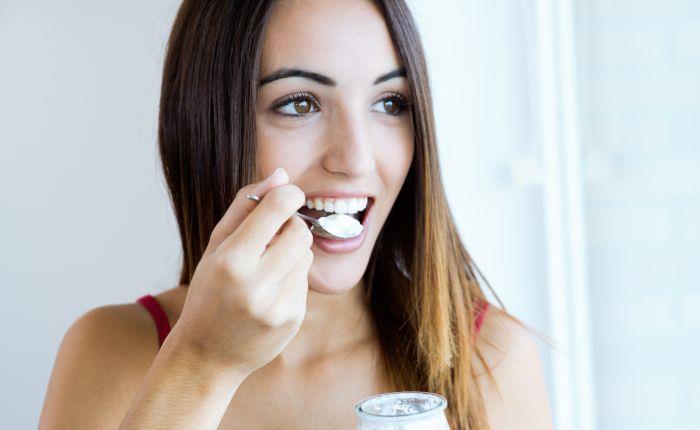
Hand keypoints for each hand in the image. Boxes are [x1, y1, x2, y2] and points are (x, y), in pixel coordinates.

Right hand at [170, 167, 312, 375]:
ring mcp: (278, 305)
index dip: (289, 194)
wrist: (208, 355)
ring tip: (265, 271)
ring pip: (306, 255)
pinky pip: (305, 281)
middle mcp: (256, 284)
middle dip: (291, 227)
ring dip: (292, 254)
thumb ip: (245, 207)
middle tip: (272, 238)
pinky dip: (292, 279)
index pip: (277, 208)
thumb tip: (280, 175)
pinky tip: (269, 294)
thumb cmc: (208, 293)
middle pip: (300, 232)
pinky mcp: (293, 319)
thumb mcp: (215, 247)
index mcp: (231, 261)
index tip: (289, 195)